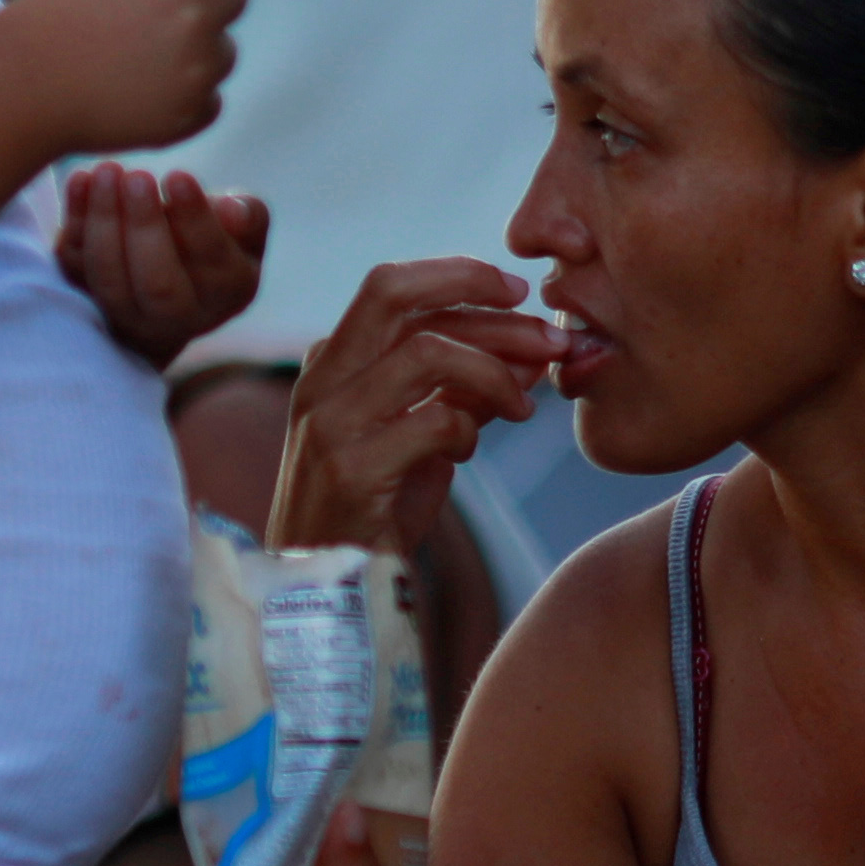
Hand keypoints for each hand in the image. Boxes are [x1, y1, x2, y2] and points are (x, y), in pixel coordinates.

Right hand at [0, 0, 247, 159]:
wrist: (20, 86)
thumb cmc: (54, 17)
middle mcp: (196, 6)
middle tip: (168, 13)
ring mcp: (199, 62)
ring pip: (223, 52)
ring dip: (194, 54)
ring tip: (131, 62)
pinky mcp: (192, 109)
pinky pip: (210, 99)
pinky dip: (185, 98)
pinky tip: (137, 94)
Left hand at [60, 164, 272, 365]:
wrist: (169, 282)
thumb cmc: (214, 242)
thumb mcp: (246, 229)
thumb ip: (249, 216)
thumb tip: (232, 210)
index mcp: (229, 292)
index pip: (211, 259)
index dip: (194, 219)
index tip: (178, 175)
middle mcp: (179, 315)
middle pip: (158, 283)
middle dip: (145, 227)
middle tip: (137, 176)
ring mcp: (127, 312)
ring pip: (109, 278)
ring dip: (103, 222)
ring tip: (105, 170)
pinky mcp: (85, 295)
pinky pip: (74, 265)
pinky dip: (73, 221)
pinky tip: (80, 179)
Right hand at [263, 258, 571, 557]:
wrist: (323, 590)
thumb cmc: (372, 510)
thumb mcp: (414, 435)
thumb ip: (457, 389)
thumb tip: (527, 350)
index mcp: (330, 363)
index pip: (391, 286)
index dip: (458, 275)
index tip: (516, 289)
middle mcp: (321, 382)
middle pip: (394, 294)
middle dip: (480, 298)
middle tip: (543, 331)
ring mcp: (330, 425)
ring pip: (425, 352)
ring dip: (492, 369)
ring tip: (523, 401)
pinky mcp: (351, 472)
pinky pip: (433, 423)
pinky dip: (468, 428)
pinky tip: (471, 448)